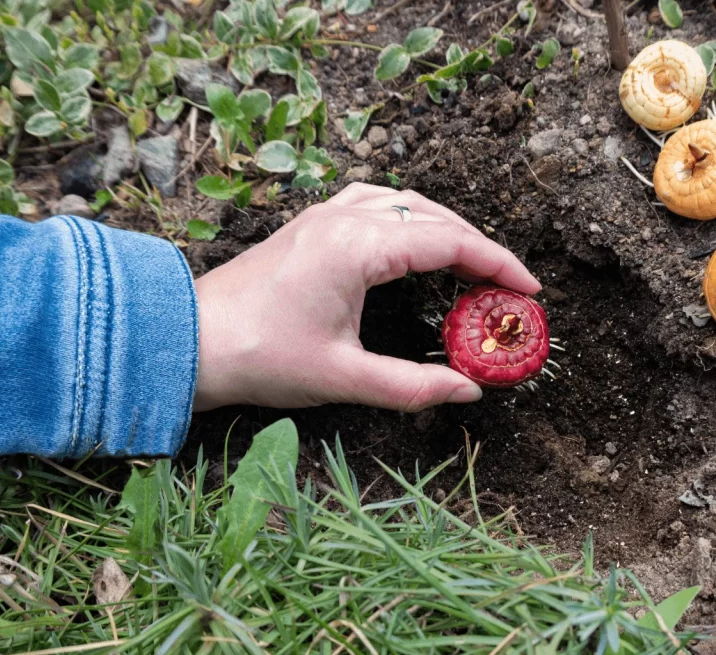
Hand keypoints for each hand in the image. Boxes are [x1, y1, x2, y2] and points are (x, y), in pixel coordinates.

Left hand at [192, 183, 540, 411]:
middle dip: (480, 249)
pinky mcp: (313, 226)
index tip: (529, 291)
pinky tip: (416, 240)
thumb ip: (414, 386)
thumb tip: (469, 391)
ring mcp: (326, 216)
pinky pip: (376, 204)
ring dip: (447, 229)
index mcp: (358, 245)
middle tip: (508, 288)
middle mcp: (345, 218)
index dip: (498, 265)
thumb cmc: (260, 356)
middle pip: (434, 217)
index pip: (449, 242)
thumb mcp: (345, 378)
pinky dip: (411, 219)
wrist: (186, 340)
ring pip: (407, 204)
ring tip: (473, 264)